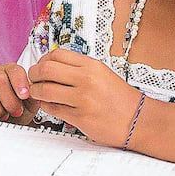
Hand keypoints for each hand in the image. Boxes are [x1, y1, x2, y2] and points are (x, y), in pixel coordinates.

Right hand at [0, 63, 38, 123]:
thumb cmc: (10, 109)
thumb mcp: (27, 106)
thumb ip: (33, 99)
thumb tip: (37, 95)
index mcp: (10, 71)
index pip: (15, 70)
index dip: (20, 83)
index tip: (24, 96)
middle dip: (9, 100)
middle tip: (15, 112)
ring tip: (1, 115)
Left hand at [26, 48, 143, 146]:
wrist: (140, 121)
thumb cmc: (120, 99)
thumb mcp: (102, 74)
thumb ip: (78, 69)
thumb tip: (50, 66)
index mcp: (92, 65)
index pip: (56, 54)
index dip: (43, 60)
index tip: (41, 67)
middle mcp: (87, 79)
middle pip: (46, 69)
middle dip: (34, 74)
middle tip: (34, 80)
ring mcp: (83, 99)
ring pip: (45, 90)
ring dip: (36, 92)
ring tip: (38, 94)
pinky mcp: (81, 117)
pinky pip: (53, 109)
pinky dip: (46, 106)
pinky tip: (49, 105)